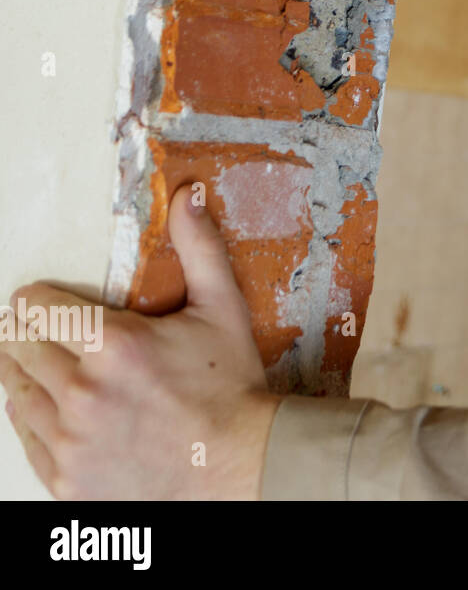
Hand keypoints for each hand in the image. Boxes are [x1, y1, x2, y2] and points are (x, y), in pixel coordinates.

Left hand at [0, 186, 281, 498]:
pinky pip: (25, 439)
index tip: (50, 304)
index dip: (40, 300)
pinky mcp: (67, 478)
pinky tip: (59, 410)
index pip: (33, 308)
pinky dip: (35, 420)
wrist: (240, 463)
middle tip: (51, 333)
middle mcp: (83, 393)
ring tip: (54, 370)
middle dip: (31, 334)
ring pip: (14, 392)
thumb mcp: (223, 309)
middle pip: (17, 347)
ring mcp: (71, 440)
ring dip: (27, 375)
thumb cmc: (232, 387)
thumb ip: (199, 248)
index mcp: (115, 346)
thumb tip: (188, 195)